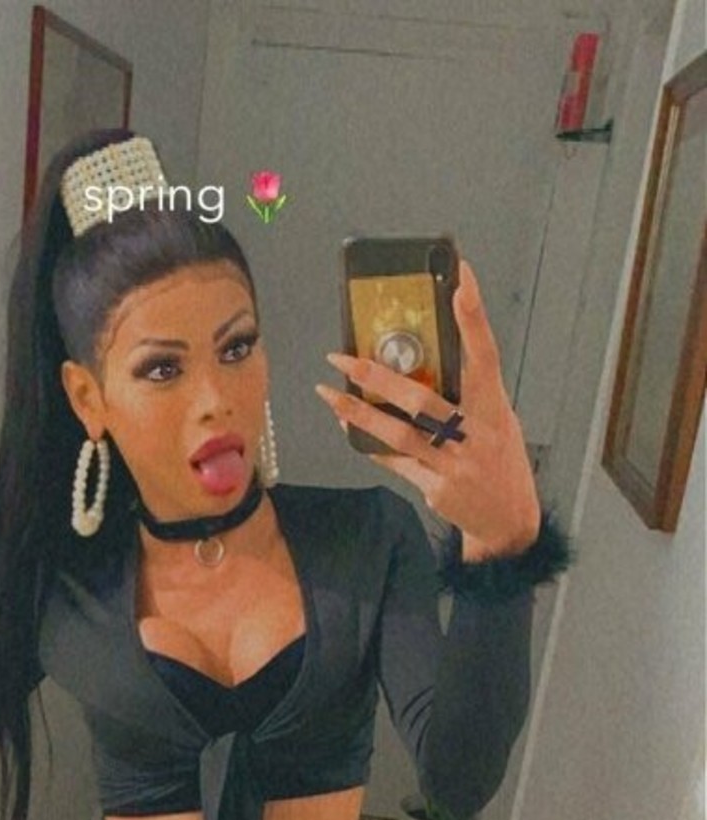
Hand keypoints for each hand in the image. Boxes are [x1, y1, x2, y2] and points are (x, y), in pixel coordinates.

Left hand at [315, 258, 541, 557]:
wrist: (507, 521)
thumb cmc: (498, 460)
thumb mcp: (497, 419)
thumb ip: (467, 392)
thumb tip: (423, 359)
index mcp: (495, 409)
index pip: (485, 354)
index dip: (473, 317)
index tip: (460, 278)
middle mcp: (476, 435)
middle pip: (423, 400)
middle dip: (380, 377)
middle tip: (344, 358)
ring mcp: (455, 465)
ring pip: (400, 434)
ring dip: (360, 413)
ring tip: (330, 393)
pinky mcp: (436, 489)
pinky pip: (395, 461)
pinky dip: (370, 442)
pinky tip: (347, 426)